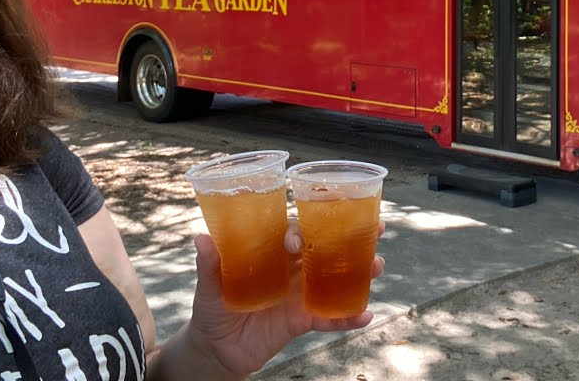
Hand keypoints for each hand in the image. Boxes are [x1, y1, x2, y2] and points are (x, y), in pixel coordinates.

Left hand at [180, 220, 385, 377]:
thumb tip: (201, 238)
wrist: (216, 350)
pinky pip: (330, 318)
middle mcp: (291, 270)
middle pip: (324, 248)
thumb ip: (209, 265)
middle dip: (350, 237)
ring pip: (333, 279)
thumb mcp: (208, 286)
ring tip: (377, 266)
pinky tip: (366, 315)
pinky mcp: (302, 321)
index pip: (293, 233)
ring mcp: (299, 295)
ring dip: (358, 272)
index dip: (302, 230)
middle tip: (376, 227)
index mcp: (271, 254)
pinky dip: (348, 317)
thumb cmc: (212, 309)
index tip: (297, 241)